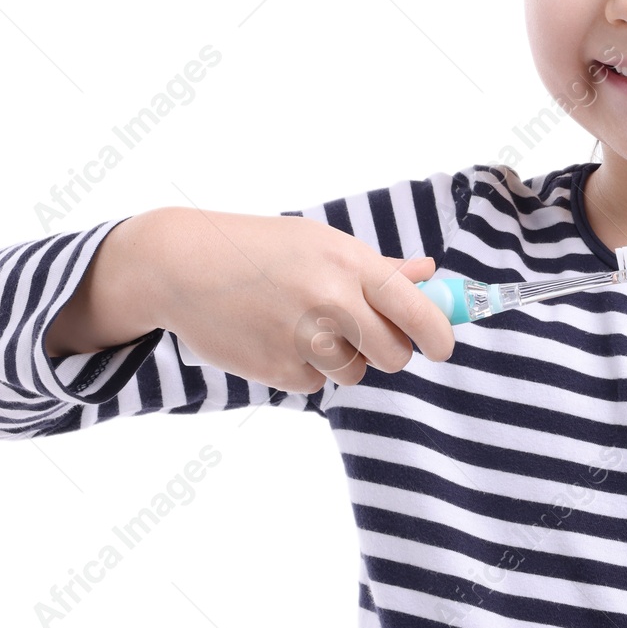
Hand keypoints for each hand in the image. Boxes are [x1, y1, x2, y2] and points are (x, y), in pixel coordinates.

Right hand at [146, 206, 454, 393]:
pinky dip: (304, 369)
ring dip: (342, 359)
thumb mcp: (320, 243)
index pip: (416, 310)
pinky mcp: (277, 371)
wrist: (182, 266)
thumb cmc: (260, 249)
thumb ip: (379, 267)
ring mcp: (303, 339)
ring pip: (355, 373)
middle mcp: (330, 302)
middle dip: (390, 353)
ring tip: (303, 324)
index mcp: (348, 263)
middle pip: (394, 355)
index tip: (444, 346)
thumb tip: (430, 273)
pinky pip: (315, 384)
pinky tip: (275, 336)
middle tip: (371, 338)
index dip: (439, 334)